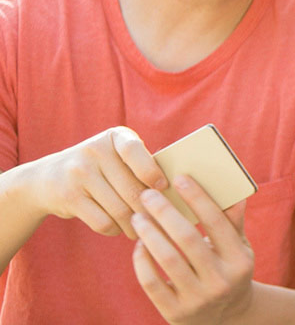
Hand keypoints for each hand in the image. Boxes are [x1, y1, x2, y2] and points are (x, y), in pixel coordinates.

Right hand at [6, 125, 164, 237]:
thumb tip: (176, 193)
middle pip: (132, 190)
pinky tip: (117, 228)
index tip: (163, 187)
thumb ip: (140, 166)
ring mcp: (79, 173)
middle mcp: (95, 151)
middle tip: (159, 224)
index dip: (151, 171)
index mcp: (115, 137)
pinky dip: (114, 229)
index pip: (134, 150)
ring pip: (120, 209)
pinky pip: (103, 221)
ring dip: (134, 225)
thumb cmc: (99, 169)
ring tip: (141, 230)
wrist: (46, 178)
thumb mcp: (115, 156)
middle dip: (149, 211)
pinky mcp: (68, 196)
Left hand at [129, 177, 254, 323]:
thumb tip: (235, 193)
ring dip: (148, 233)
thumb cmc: (228, 271)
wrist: (224, 318)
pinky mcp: (175, 311)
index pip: (217, 222)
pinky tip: (139, 245)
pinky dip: (141, 260)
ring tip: (137, 217)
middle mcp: (221, 280)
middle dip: (164, 213)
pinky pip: (151, 282)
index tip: (180, 178)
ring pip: (167, 259)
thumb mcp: (238, 250)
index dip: (198, 198)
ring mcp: (197, 298)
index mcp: (239, 260)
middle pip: (187, 239)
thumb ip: (233, 224)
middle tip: (147, 195)